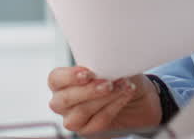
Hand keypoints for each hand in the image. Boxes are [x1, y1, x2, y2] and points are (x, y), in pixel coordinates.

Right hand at [46, 66, 160, 133]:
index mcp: (61, 82)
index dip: (69, 76)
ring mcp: (74, 119)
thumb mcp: (112, 65)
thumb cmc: (119, 76)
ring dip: (103, 98)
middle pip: (64, 99)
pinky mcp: (88, 131)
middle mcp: (62, 103)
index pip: (55, 79)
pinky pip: (98, 122)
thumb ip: (103, 62)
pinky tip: (126, 94)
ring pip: (80, 112)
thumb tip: (106, 61)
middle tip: (108, 83)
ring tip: (123, 86)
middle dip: (87, 91)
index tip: (88, 72)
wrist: (138, 98)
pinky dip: (114, 106)